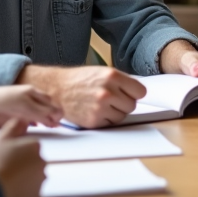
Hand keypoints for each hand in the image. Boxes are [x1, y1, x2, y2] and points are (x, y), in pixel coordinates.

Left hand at [0, 85, 62, 127]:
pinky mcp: (21, 119)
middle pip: (49, 110)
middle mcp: (33, 101)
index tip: (58, 121)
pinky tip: (37, 127)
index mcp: (34, 93)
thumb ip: (42, 112)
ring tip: (47, 127)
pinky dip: (37, 125)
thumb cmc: (4, 101)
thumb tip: (57, 119)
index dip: (57, 112)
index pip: (52, 103)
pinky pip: (34, 123)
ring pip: (42, 117)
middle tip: (53, 126)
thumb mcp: (26, 105)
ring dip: (46, 122)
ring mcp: (27, 110)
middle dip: (53, 118)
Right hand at [0, 118, 45, 196]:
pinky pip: (30, 193)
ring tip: (6, 180)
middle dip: (22, 165)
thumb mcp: (0, 138)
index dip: (17, 152)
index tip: (6, 157)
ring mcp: (40, 180)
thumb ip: (14, 127)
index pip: (30, 147)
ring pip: (33, 177)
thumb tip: (23, 120)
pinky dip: (23, 192)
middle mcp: (42, 162)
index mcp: (34, 146)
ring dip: (24, 178)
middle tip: (5, 169)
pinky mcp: (36, 196)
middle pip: (33, 162)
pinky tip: (10, 191)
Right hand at [16, 64, 145, 128]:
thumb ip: (121, 81)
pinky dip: (105, 120)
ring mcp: (100, 108)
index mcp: (112, 76)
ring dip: (115, 112)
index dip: (134, 93)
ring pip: (122, 116)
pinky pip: (110, 124)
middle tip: (111, 98)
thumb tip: (140, 92)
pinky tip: (94, 110)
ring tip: (101, 104)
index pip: (141, 91)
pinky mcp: (94, 121)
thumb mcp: (102, 72)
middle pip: (132, 105)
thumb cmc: (80, 80)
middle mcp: (108, 92)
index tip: (129, 93)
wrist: (57, 89)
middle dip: (124, 103)